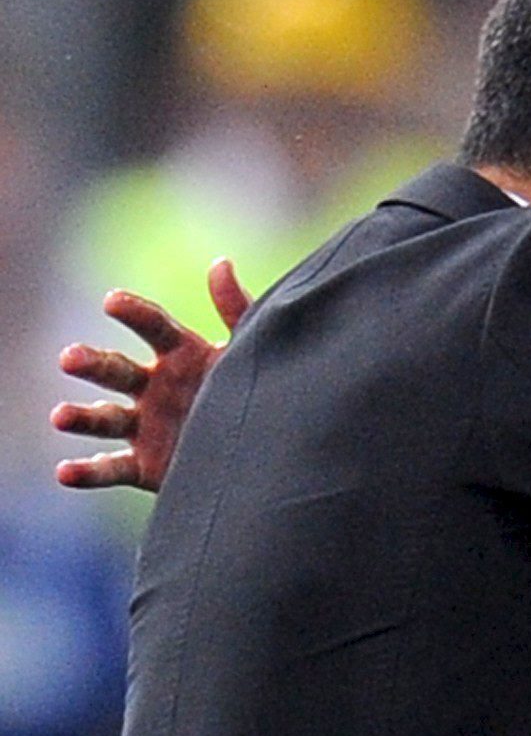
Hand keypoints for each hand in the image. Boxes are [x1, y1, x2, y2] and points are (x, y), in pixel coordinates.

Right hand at [53, 258, 252, 491]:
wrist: (264, 453)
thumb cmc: (253, 393)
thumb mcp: (248, 353)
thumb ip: (237, 312)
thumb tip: (220, 264)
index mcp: (180, 355)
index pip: (154, 328)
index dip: (134, 314)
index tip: (112, 302)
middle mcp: (153, 388)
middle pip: (116, 371)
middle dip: (92, 364)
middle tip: (69, 358)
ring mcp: (144, 426)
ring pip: (105, 419)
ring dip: (81, 416)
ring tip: (60, 416)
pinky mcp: (143, 465)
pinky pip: (110, 468)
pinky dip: (87, 471)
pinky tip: (65, 470)